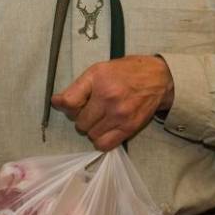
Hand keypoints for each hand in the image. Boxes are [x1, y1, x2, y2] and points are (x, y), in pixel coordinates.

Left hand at [50, 55, 173, 150]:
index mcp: (98, 80)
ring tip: (100, 118)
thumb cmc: (126, 72)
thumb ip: (78, 86)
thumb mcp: (99, 69)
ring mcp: (119, 115)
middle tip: (89, 109)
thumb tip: (56, 102)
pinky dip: (100, 140)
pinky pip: (105, 145)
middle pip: (79, 122)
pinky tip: (105, 129)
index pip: (68, 102)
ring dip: (91, 129)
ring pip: (90, 135)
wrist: (158, 78)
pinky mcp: (129, 128)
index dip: (62, 105)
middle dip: (80, 117)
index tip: (63, 104)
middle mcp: (108, 98)